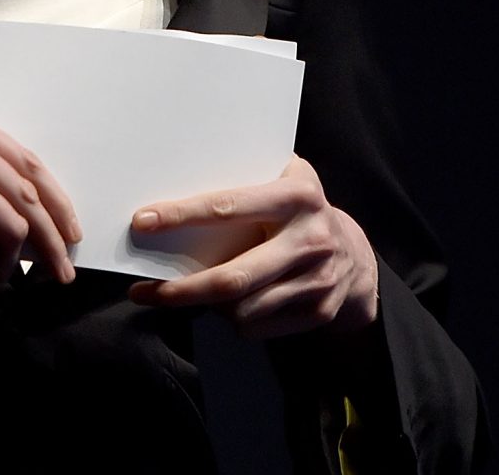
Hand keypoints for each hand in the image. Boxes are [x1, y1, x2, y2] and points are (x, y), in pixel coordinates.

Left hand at [125, 154, 378, 338]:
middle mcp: (309, 239)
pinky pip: (257, 328)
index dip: (181, 215)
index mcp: (296, 197)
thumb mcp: (285, 179)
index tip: (143, 222)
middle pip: (231, 278)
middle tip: (141, 292)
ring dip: (207, 307)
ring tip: (189, 295)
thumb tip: (178, 171)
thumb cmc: (302, 211)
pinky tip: (229, 306)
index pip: (227, 206)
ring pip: (241, 309)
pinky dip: (234, 320)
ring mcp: (316, 280)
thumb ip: (247, 173)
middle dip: (181, 290)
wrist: (357, 256)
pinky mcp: (317, 312)